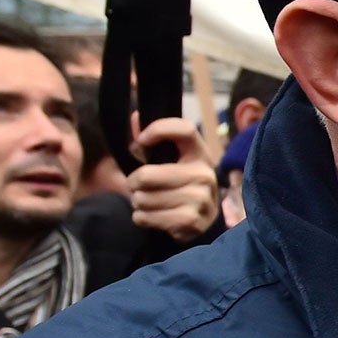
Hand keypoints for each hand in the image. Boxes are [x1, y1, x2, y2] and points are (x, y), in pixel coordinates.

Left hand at [126, 115, 221, 241]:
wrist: (203, 220)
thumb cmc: (179, 183)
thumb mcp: (169, 160)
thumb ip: (150, 140)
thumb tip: (135, 117)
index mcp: (200, 153)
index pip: (185, 129)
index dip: (159, 129)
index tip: (141, 141)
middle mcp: (205, 173)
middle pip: (146, 175)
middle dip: (133, 183)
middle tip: (138, 187)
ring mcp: (201, 198)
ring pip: (144, 199)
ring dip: (139, 202)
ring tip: (150, 202)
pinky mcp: (192, 221)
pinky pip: (147, 217)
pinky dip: (142, 218)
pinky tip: (154, 216)